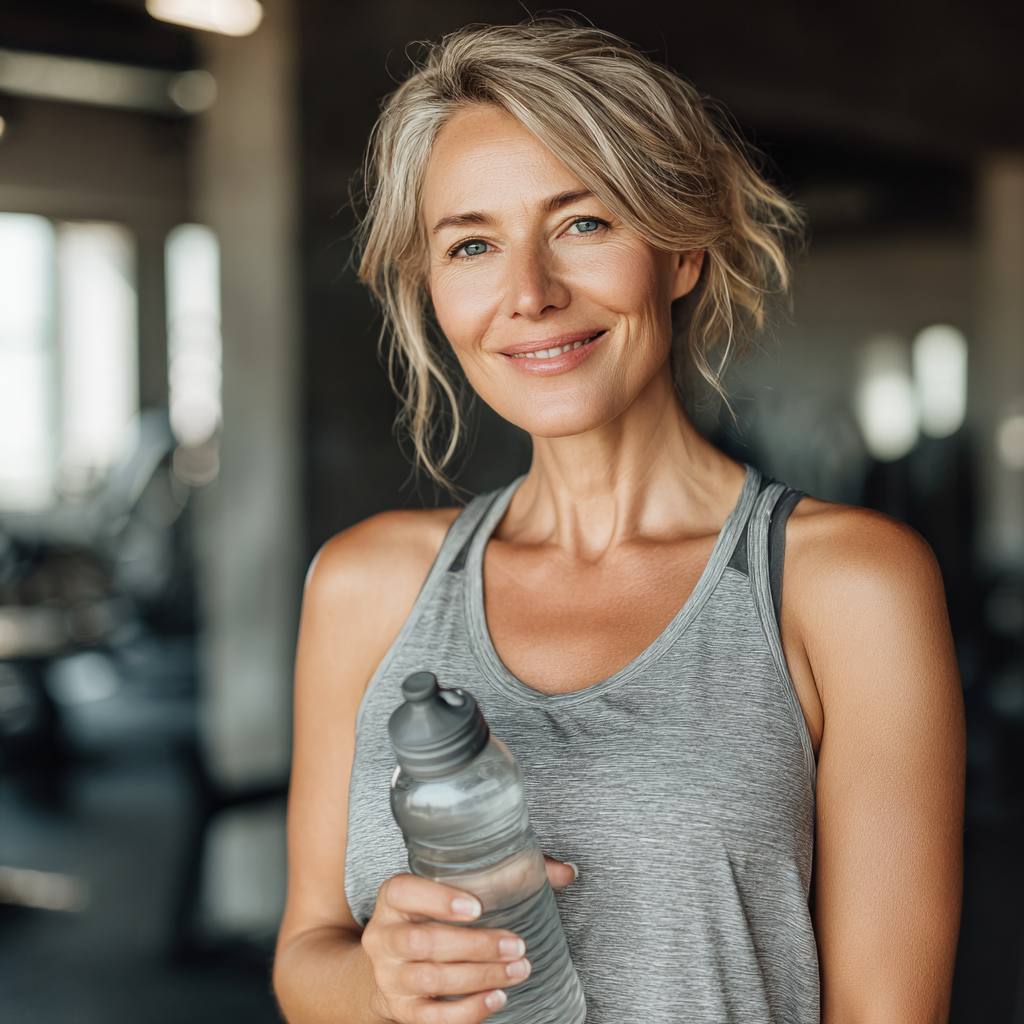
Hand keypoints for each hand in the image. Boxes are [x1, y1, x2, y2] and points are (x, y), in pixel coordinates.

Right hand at [361, 857, 576, 1023]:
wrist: (387, 963)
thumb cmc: (431, 916)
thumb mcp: (453, 887)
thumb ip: (509, 873)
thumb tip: (566, 872)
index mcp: (393, 898)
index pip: (403, 892)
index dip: (438, 900)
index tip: (478, 906)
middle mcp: (384, 937)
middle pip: (424, 943)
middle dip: (476, 946)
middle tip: (517, 946)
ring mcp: (389, 976)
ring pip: (432, 980)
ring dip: (480, 977)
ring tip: (518, 970)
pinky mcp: (401, 1010)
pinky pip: (432, 1018)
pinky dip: (468, 1011)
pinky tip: (496, 997)